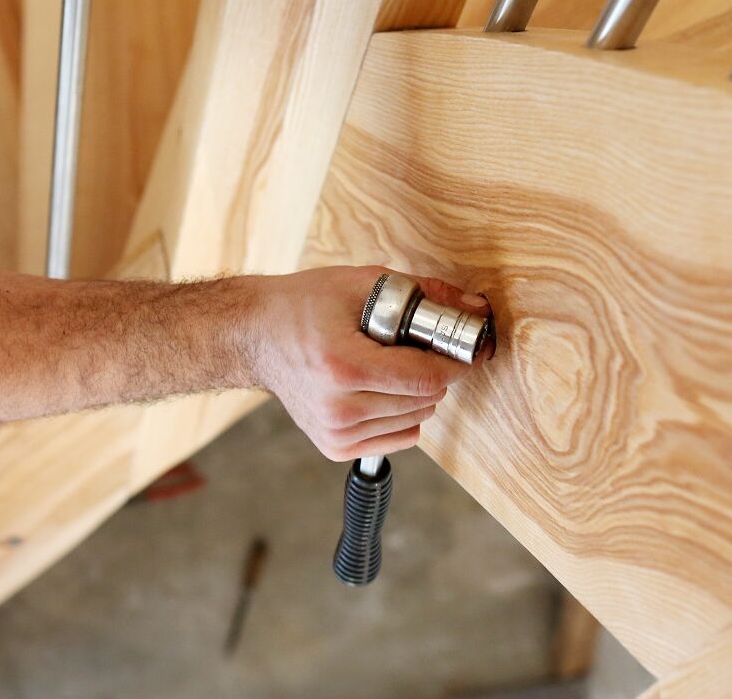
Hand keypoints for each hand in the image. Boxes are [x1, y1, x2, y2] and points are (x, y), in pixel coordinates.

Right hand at [250, 266, 491, 461]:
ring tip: (389, 365)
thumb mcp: (363, 284)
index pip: (425, 378)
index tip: (464, 348)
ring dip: (417, 393)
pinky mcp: (335, 446)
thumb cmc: (304, 305)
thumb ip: (424, 294)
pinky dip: (403, 414)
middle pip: (425, 400)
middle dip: (433, 372)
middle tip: (416, 347)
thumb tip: (475, 309)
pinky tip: (381, 389)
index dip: (454, 362)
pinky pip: (399, 438)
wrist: (256, 335)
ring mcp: (334, 432)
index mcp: (343, 367)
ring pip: (416, 420)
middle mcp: (338, 408)